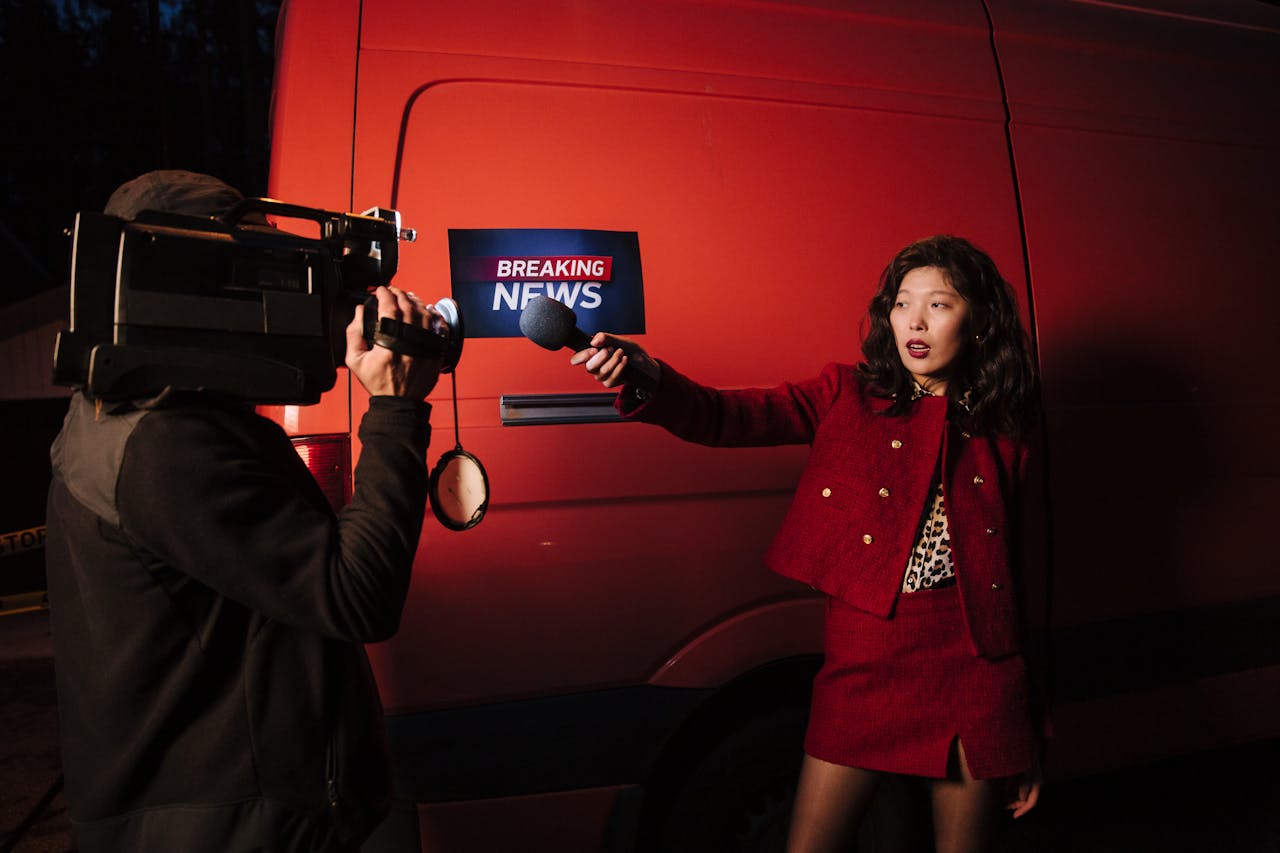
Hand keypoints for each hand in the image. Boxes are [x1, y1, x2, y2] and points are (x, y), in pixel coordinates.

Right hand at [345, 285, 444, 399]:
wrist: (400, 402)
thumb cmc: (379, 383)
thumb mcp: (355, 361)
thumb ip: (353, 334)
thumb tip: (358, 313)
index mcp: (389, 344)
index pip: (388, 308)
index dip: (384, 295)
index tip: (380, 291)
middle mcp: (410, 343)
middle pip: (408, 306)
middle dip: (399, 294)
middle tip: (393, 291)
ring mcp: (425, 346)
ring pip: (424, 314)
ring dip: (416, 301)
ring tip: (408, 297)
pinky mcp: (436, 351)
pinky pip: (438, 327)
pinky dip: (434, 315)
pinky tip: (428, 310)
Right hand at [569, 332, 658, 388]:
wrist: (645, 363)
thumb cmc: (631, 351)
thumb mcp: (621, 340)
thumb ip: (607, 338)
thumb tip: (594, 341)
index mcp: (593, 354)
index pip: (576, 359)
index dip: (581, 356)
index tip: (594, 349)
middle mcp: (595, 366)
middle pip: (589, 367)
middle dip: (601, 357)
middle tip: (611, 349)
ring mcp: (601, 375)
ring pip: (601, 373)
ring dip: (613, 362)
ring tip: (621, 353)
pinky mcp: (609, 383)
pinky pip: (610, 379)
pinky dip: (619, 368)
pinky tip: (624, 361)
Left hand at [1006, 757, 1042, 818]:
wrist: (1028, 743)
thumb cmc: (1026, 755)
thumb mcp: (1025, 770)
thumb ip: (1024, 785)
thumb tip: (1022, 799)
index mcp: (1037, 784)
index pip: (1031, 803)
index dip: (1023, 811)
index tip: (1014, 816)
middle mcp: (1035, 784)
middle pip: (1025, 800)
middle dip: (1014, 805)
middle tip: (1003, 806)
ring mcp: (1030, 779)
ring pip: (1021, 794)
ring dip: (1012, 799)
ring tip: (1001, 801)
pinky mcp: (1025, 775)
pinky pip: (1019, 787)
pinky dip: (1011, 791)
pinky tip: (1002, 792)